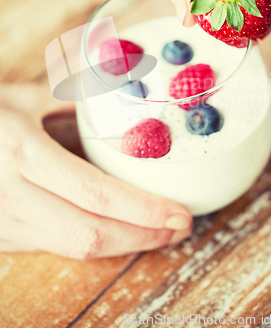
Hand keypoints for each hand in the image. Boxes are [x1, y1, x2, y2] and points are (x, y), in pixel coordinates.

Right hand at [0, 84, 191, 257]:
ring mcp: (6, 222)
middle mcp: (13, 195)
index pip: (96, 195)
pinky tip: (121, 229)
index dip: (143, 210)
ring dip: (125, 244)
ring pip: (76, 247)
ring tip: (160, 231)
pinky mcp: (4, 235)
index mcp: (22, 154)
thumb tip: (121, 94)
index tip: (180, 212)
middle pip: (91, 233)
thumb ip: (73, 98)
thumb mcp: (23, 97)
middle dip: (144, 236)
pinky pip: (59, 244)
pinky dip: (97, 240)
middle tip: (181, 227)